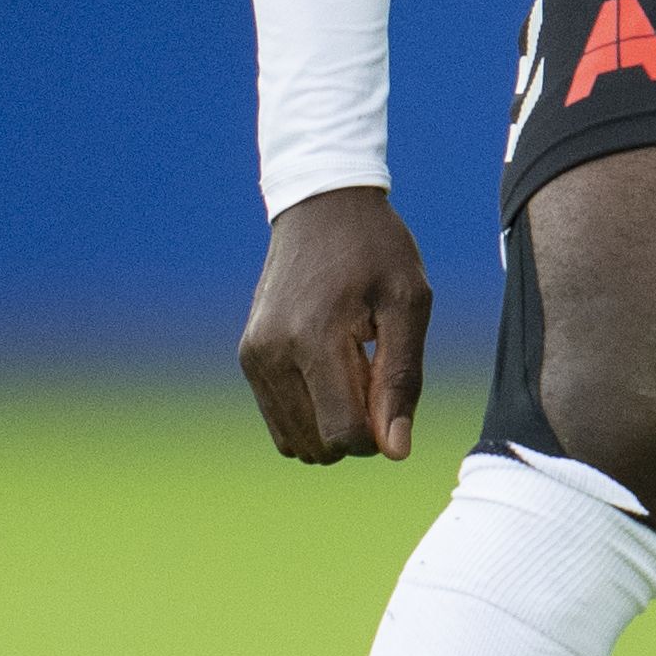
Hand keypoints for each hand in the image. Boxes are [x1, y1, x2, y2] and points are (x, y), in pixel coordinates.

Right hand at [242, 186, 431, 461]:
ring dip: (331, 423)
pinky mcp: (248, 356)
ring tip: (350, 366)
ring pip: (296, 441)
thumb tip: (394, 451)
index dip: (378, 433)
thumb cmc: (375, 249)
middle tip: (372, 370)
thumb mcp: (408, 303)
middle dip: (355, 428)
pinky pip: (280, 422)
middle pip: (320, 445)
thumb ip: (402, 380)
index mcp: (315, 338)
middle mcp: (273, 353)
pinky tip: (329, 370)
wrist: (321, 203)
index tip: (390, 390)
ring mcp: (254, 356)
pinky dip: (310, 413)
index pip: (344, 435)